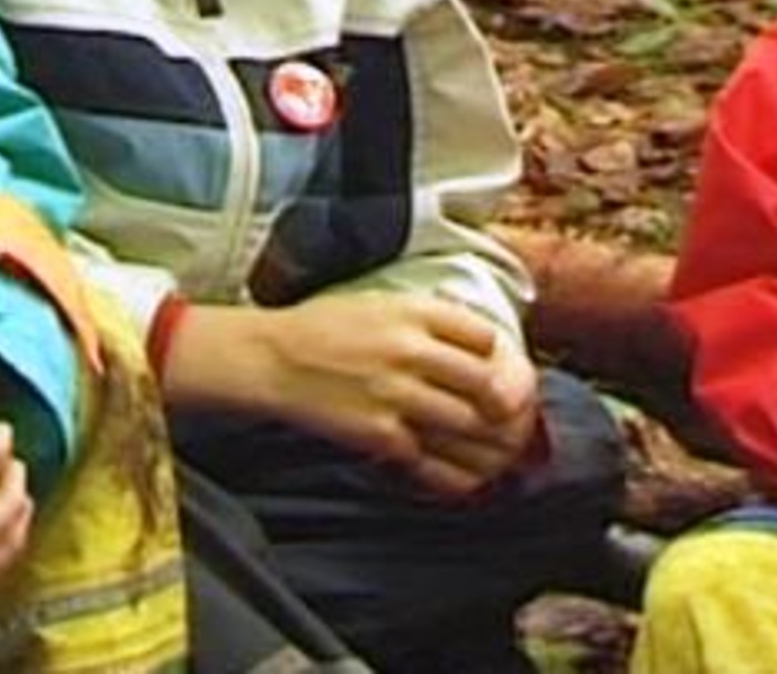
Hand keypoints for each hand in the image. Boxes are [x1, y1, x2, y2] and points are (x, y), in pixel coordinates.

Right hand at [161, 291, 534, 491]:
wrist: (269, 359)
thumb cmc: (319, 329)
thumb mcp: (376, 303)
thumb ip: (425, 319)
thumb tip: (475, 342)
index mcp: (411, 312)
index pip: (486, 336)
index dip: (499, 358)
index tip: (497, 372)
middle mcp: (409, 350)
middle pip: (488, 384)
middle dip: (506, 406)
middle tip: (507, 419)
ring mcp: (395, 394)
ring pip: (470, 426)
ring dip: (488, 444)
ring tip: (494, 452)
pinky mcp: (379, 433)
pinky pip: (434, 462)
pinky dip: (453, 474)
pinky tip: (457, 475)